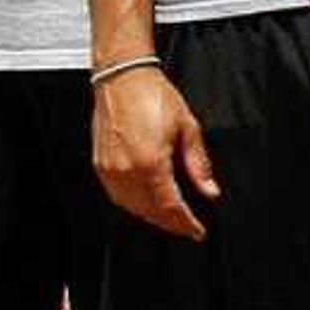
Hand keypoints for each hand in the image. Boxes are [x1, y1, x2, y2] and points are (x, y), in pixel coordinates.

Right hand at [92, 64, 215, 238]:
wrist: (123, 78)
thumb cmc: (152, 95)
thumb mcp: (187, 128)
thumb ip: (198, 164)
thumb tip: (209, 190)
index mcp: (151, 162)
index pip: (171, 207)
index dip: (186, 224)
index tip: (197, 231)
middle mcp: (127, 170)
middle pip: (151, 212)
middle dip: (171, 223)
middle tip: (187, 226)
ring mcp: (110, 170)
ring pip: (133, 208)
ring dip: (152, 216)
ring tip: (169, 218)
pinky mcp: (100, 165)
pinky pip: (117, 196)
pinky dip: (134, 205)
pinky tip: (145, 202)